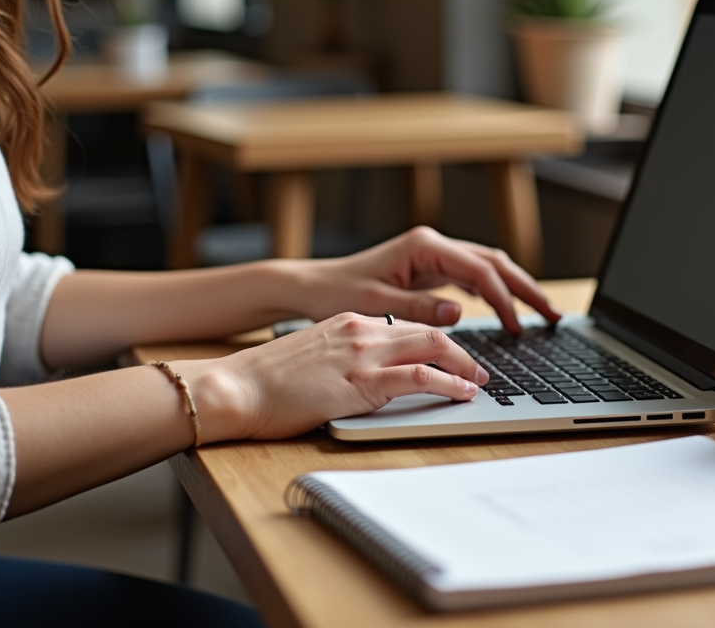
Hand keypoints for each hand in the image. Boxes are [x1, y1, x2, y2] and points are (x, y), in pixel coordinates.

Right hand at [194, 312, 489, 440]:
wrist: (235, 387)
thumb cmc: (265, 380)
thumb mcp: (313, 356)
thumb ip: (343, 357)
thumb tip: (366, 376)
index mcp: (349, 322)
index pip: (407, 325)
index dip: (437, 341)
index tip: (453, 356)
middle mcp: (362, 330)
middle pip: (429, 332)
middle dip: (461, 351)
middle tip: (479, 370)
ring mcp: (363, 354)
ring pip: (434, 348)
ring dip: (464, 367)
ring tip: (479, 383)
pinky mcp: (362, 382)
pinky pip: (419, 377)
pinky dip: (449, 384)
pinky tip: (463, 393)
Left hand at [286, 226, 561, 332]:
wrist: (313, 285)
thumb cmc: (338, 292)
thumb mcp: (376, 306)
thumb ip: (418, 309)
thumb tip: (459, 314)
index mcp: (424, 246)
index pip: (479, 270)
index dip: (504, 298)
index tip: (518, 327)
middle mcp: (433, 245)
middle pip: (494, 262)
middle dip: (526, 288)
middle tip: (553, 316)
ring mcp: (433, 254)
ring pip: (488, 267)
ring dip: (515, 288)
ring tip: (541, 314)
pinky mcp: (430, 268)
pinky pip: (472, 277)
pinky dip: (494, 291)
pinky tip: (507, 309)